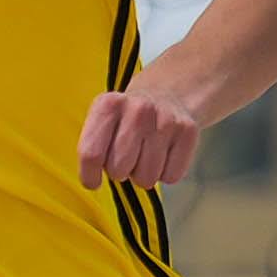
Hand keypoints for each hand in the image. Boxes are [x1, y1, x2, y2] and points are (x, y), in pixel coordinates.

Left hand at [76, 83, 200, 188]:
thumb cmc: (125, 120)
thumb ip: (91, 148)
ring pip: (146, 178)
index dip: (89, 176)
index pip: (91, 154)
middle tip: (126, 156)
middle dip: (119, 171)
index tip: (93, 181)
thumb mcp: (101, 121)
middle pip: (118, 170)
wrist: (166, 96)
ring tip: (145, 153)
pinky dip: (165, 172)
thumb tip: (92, 181)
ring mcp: (165, 120)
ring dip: (143, 174)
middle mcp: (138, 109)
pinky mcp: (188, 132)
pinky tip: (163, 154)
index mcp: (108, 105)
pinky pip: (170, 176)